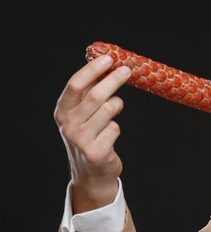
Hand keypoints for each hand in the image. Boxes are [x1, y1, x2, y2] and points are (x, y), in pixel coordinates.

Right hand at [53, 54, 130, 212]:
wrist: (90, 172)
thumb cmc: (89, 136)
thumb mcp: (82, 115)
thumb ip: (89, 93)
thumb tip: (106, 64)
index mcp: (62, 111)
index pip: (75, 85)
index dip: (92, 70)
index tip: (108, 59)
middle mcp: (68, 124)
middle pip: (95, 96)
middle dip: (113, 80)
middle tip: (127, 70)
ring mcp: (81, 139)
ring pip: (108, 110)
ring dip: (117, 105)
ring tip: (115, 108)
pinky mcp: (96, 152)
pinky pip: (115, 128)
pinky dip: (116, 127)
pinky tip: (109, 135)